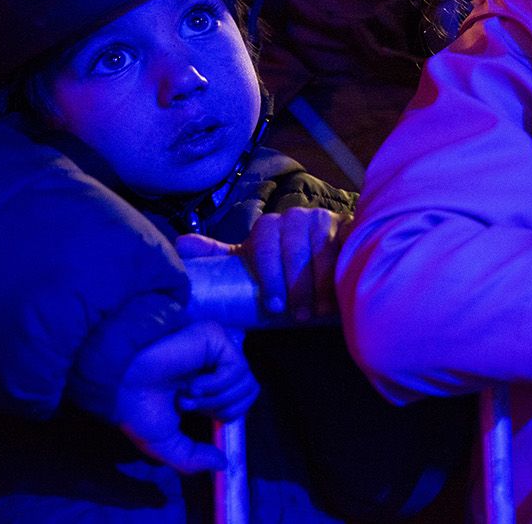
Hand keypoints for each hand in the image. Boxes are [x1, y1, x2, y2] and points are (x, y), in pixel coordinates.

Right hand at [115, 321, 257, 472]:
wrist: (121, 387)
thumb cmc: (137, 409)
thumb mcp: (166, 444)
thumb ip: (193, 459)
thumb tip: (223, 463)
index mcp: (208, 387)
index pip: (242, 399)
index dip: (227, 414)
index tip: (205, 420)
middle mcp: (216, 365)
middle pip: (250, 392)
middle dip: (221, 409)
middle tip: (190, 406)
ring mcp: (217, 349)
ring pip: (246, 382)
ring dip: (215, 399)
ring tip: (187, 395)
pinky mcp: (216, 336)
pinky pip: (238, 368)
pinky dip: (216, 385)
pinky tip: (192, 384)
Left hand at [176, 206, 347, 321]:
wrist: (322, 260)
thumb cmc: (281, 268)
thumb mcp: (250, 262)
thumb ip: (219, 255)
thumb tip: (180, 244)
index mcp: (270, 225)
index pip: (265, 245)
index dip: (269, 277)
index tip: (273, 307)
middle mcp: (297, 217)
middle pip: (294, 250)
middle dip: (296, 287)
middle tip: (298, 316)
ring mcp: (325, 219)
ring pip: (321, 250)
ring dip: (320, 284)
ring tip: (319, 311)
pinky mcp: (351, 226)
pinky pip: (347, 245)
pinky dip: (343, 269)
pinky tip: (342, 291)